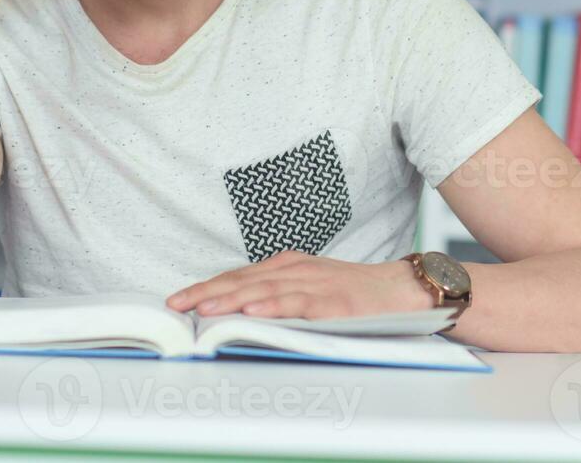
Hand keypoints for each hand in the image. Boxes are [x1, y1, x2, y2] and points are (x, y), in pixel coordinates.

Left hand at [166, 251, 434, 319]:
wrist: (403, 290)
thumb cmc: (355, 292)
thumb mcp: (310, 286)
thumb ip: (278, 294)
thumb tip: (240, 311)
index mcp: (289, 266)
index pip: (239, 276)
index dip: (207, 287)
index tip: (178, 299)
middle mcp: (298, 270)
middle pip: (244, 281)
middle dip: (208, 293)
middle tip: (177, 305)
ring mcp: (317, 285)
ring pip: (266, 290)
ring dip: (232, 299)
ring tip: (205, 310)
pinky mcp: (336, 302)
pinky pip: (300, 304)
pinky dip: (276, 308)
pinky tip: (255, 313)